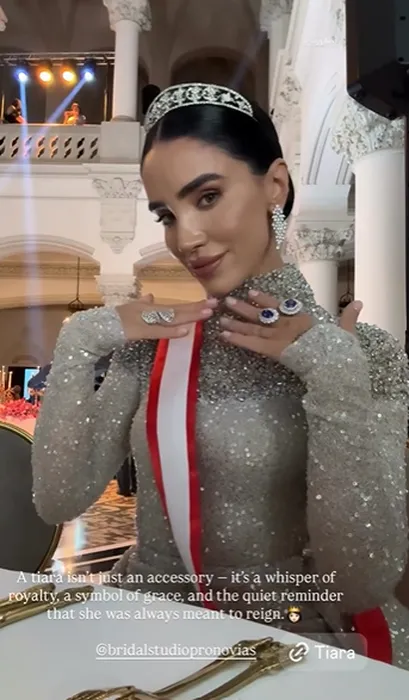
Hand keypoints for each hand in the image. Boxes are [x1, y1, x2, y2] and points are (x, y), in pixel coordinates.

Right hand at [116, 294, 217, 341]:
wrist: (99, 325)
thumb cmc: (114, 318)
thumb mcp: (130, 308)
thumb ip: (142, 303)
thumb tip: (151, 297)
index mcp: (152, 308)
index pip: (177, 306)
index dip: (194, 305)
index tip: (210, 301)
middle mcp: (152, 311)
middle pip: (178, 310)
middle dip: (198, 307)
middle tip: (216, 303)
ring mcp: (146, 320)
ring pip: (172, 318)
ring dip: (190, 316)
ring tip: (207, 313)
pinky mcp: (140, 331)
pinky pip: (158, 332)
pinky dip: (172, 331)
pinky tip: (185, 331)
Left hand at [219, 290, 361, 360]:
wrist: (337, 367)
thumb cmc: (342, 352)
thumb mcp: (346, 332)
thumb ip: (348, 317)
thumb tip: (359, 303)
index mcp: (304, 319)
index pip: (281, 306)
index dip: (265, 299)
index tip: (252, 292)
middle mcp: (290, 324)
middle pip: (262, 315)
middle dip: (244, 308)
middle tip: (227, 300)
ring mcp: (281, 337)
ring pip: (254, 327)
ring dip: (236, 322)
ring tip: (220, 316)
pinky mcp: (275, 351)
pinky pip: (253, 344)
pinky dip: (238, 339)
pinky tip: (224, 335)